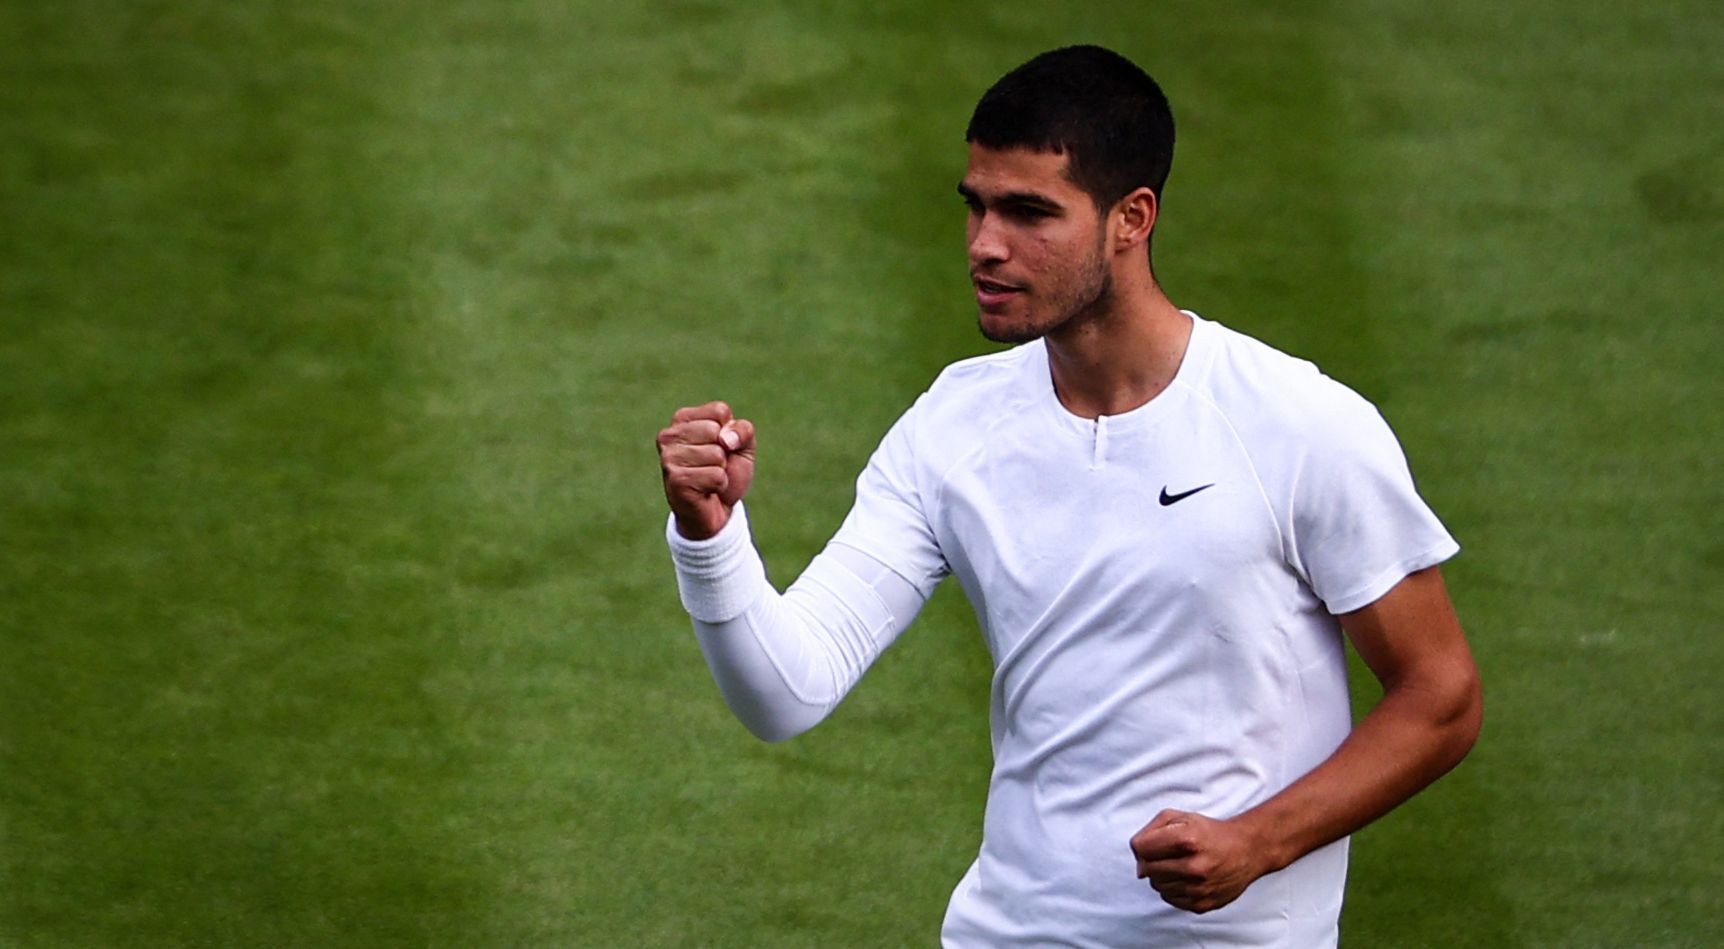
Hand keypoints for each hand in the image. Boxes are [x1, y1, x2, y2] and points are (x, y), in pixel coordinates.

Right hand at [656, 401, 755, 539]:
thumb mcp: (743, 446)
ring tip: (707, 478)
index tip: (719, 447)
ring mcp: (669, 458)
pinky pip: (716, 476)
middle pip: (716, 431)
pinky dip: (719, 486)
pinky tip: (705, 491)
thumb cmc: (726, 472)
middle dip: (724, 453)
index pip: (719, 411)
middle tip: (712, 466)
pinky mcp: (676, 480)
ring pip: (716, 454)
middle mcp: (669, 435)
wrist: (717, 511)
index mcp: (682, 419)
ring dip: (721, 471)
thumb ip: (743, 430)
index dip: (730, 432)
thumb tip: (725, 439)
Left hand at [1129, 809, 1273, 913]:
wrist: (1246, 851)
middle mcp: (1194, 866)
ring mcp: (1199, 888)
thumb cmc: (1209, 832)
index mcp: (1187, 840)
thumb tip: (1138, 862)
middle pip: (1146, 869)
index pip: (1140, 848)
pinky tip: (1187, 878)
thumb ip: (1151, 830)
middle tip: (1168, 854)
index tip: (1152, 843)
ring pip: (1157, 886)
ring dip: (1162, 876)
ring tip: (1180, 865)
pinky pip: (1171, 899)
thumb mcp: (1180, 817)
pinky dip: (1174, 889)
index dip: (1142, 844)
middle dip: (1151, 860)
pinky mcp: (1202, 904)